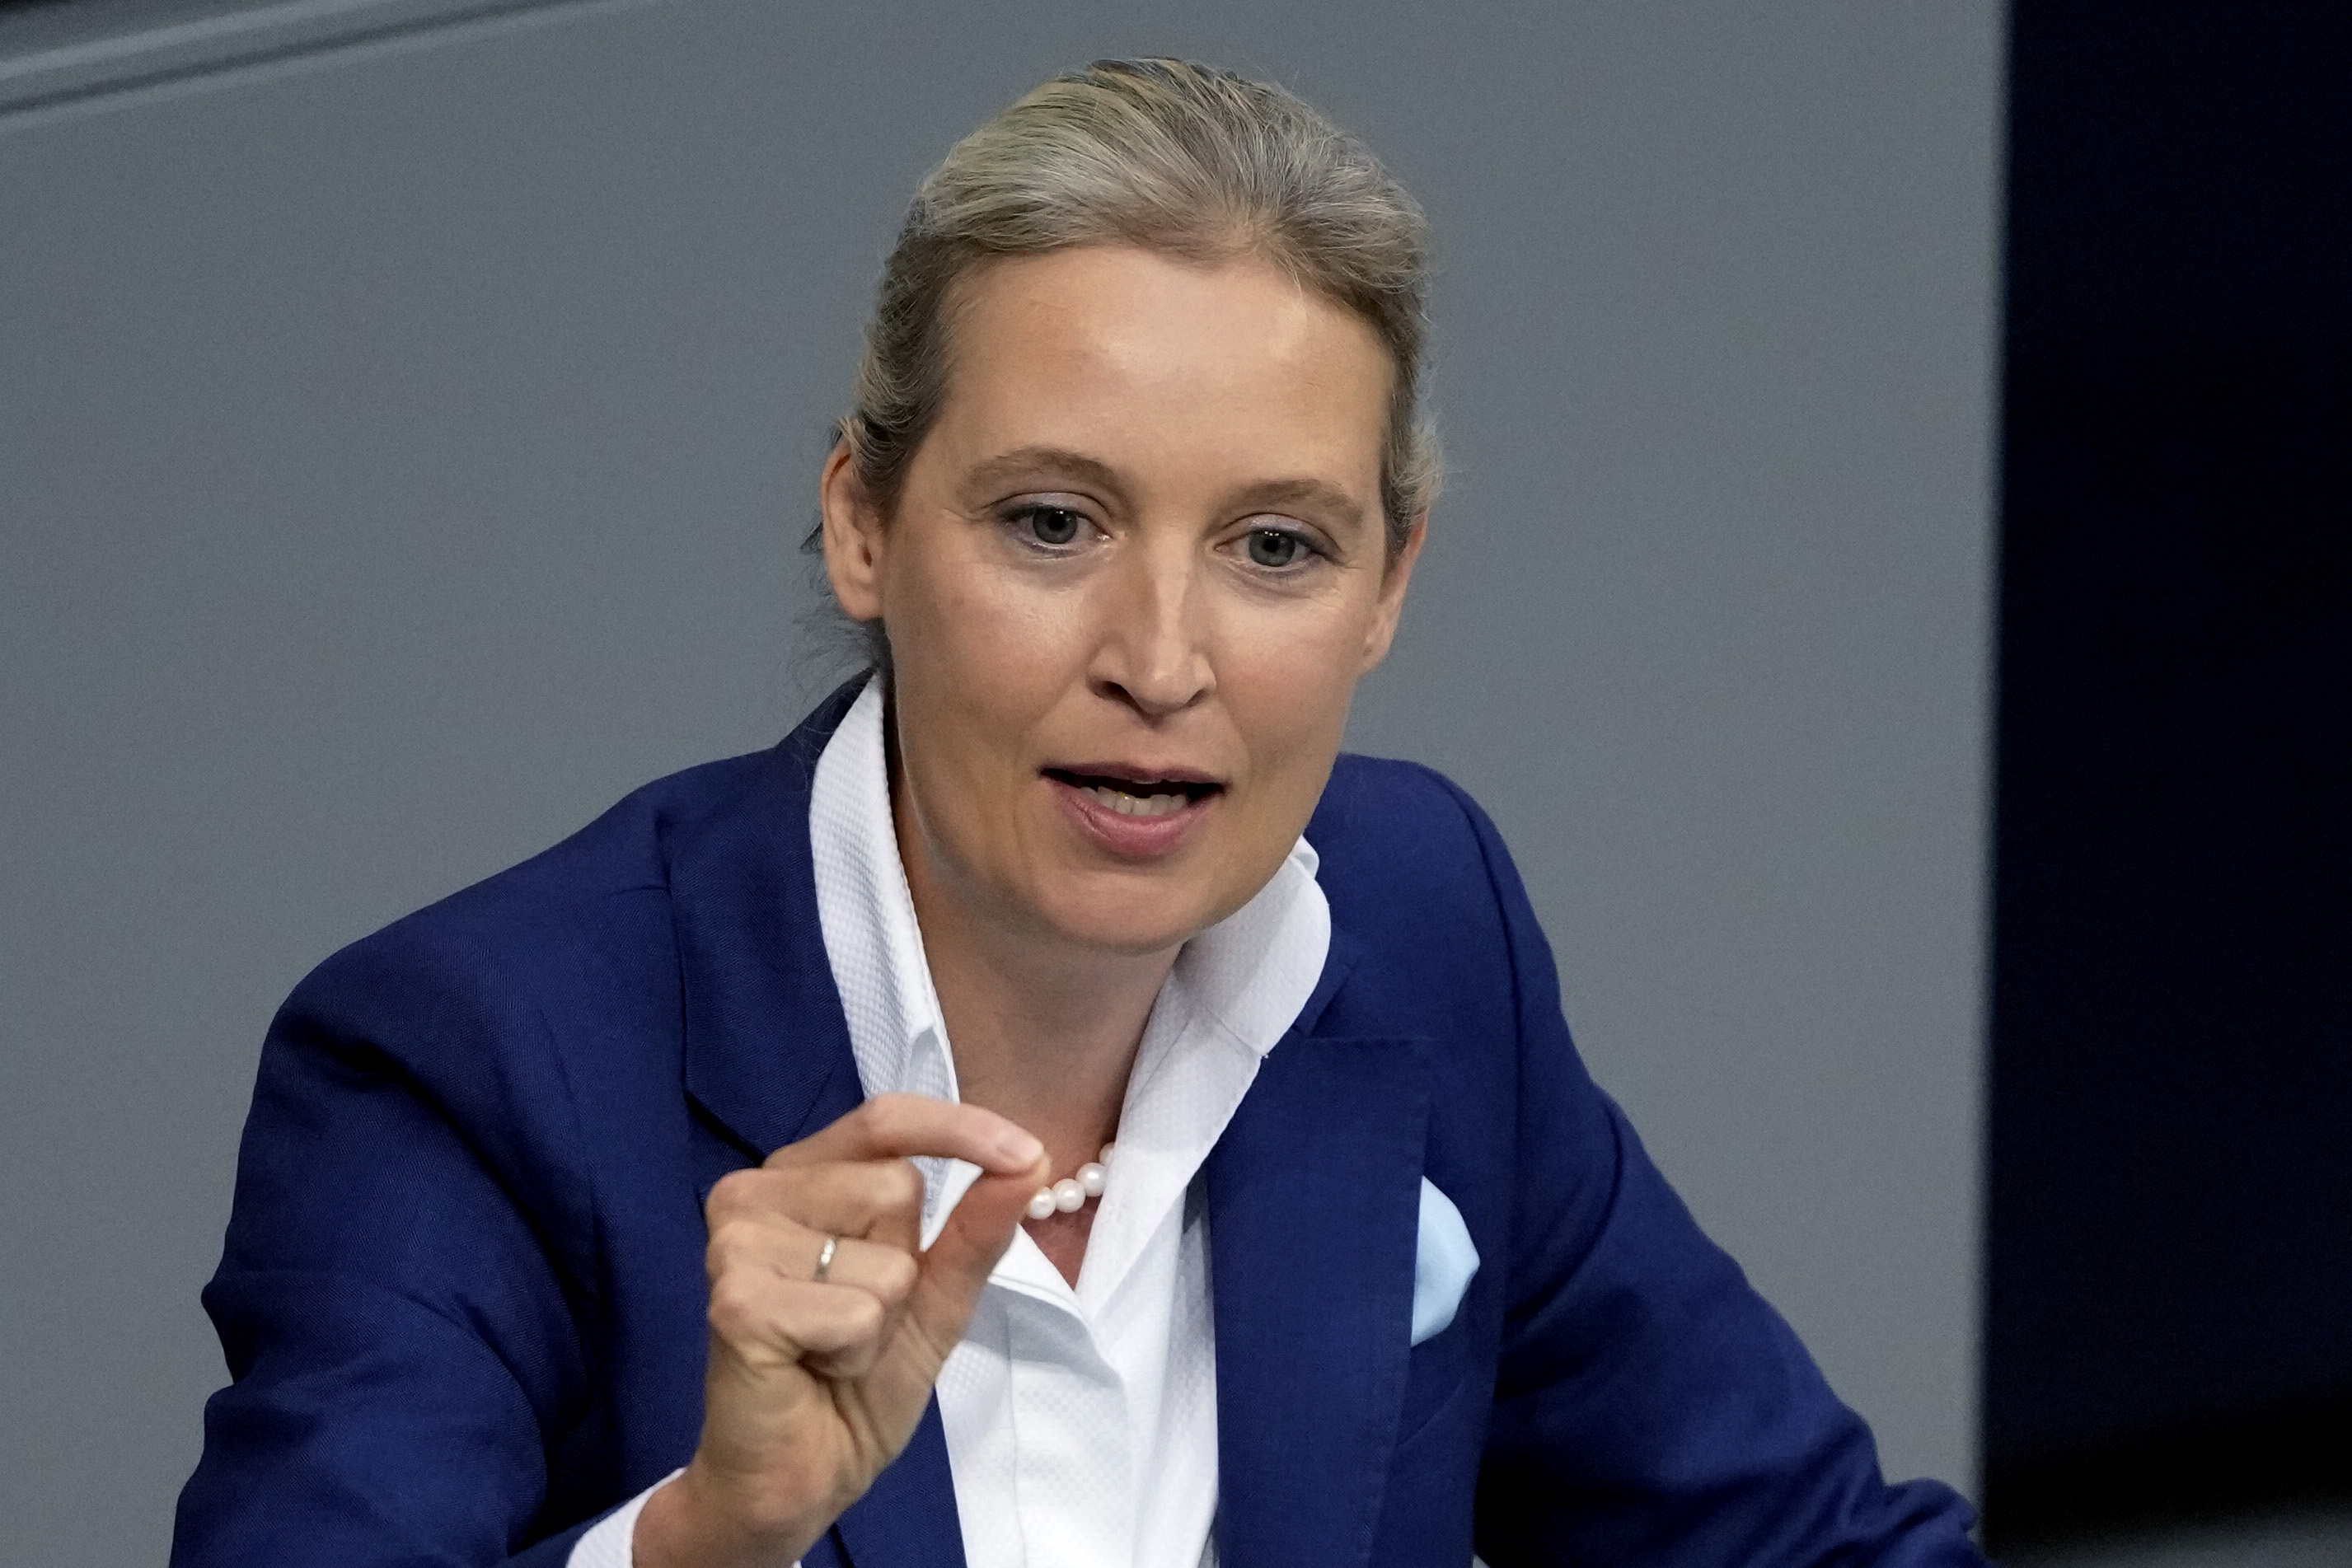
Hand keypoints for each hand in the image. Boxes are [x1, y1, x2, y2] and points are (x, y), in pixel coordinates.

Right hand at [634, 1093, 1047, 1566]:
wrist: (798, 1476)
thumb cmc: (854, 1382)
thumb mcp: (934, 1296)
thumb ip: (976, 1227)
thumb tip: (1031, 1159)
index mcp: (800, 1176)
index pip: (885, 1118)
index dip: (959, 1129)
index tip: (1026, 1153)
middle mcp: (756, 1193)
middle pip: (895, 1185)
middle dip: (905, 1267)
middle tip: (857, 1321)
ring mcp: (737, 1242)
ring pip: (885, 1256)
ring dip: (881, 1319)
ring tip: (833, 1347)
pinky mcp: (736, 1300)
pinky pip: (856, 1310)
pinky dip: (855, 1353)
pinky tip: (812, 1368)